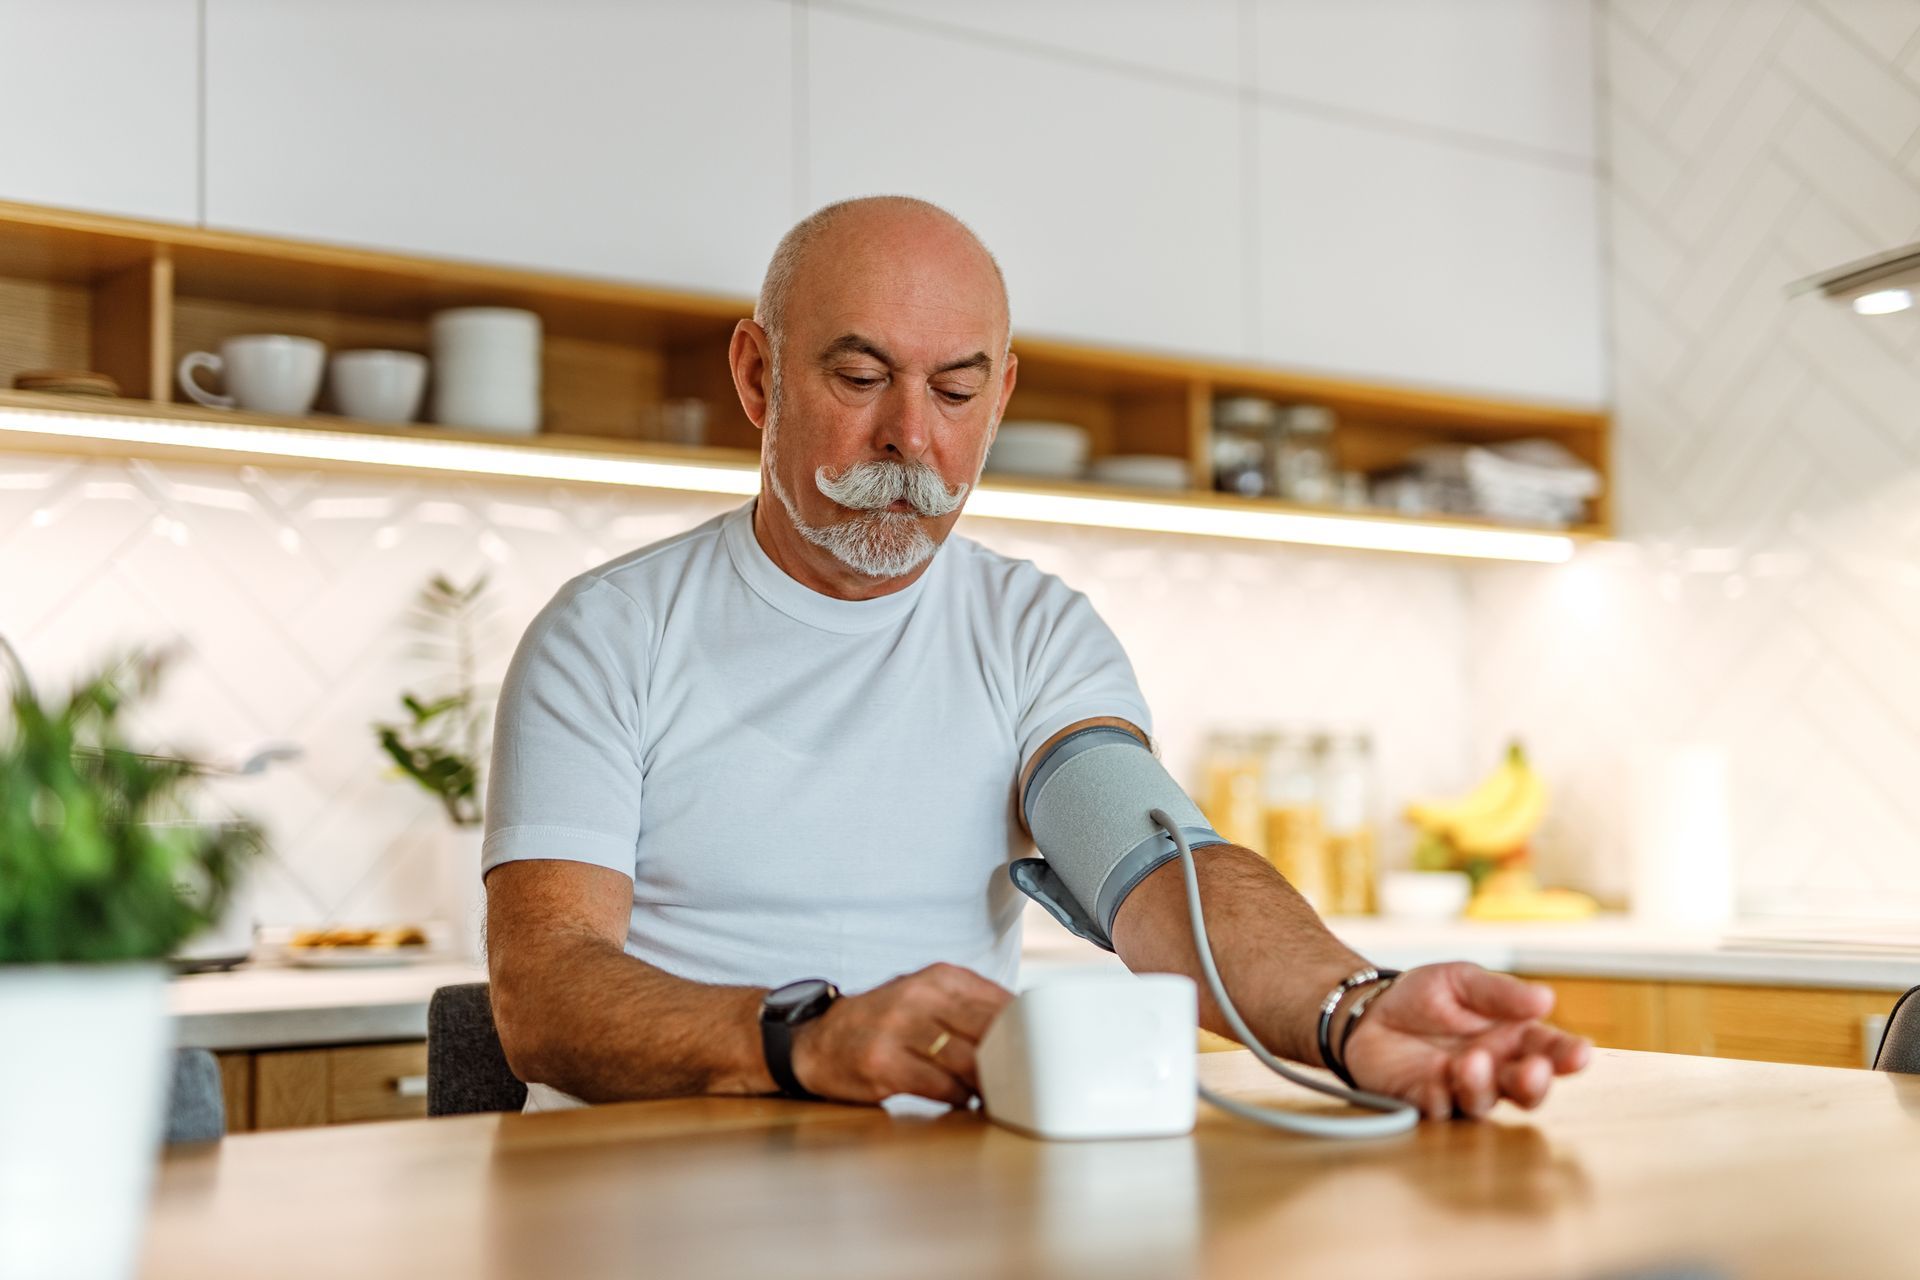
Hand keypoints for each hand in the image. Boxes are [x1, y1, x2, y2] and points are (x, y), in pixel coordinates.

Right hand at [789, 963, 1012, 1106]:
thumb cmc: (884, 1022)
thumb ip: (971, 1006)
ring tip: (1002, 1096)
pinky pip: (941, 1086)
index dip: (1028, 1032)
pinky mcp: (885, 1064)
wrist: (817, 1041)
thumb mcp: (926, 996)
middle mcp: (920, 996)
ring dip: (990, 1084)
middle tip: (1029, 1081)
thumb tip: (1031, 1031)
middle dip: (1014, 1061)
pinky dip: (960, 1099)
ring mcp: (900, 1029)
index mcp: (939, 977)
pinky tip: (965, 1102)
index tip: (1043, 1053)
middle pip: (989, 1031)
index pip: (1001, 1002)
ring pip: (969, 1061)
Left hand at [1340, 962, 1590, 1119]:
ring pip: (1483, 1102)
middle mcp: (1494, 1070)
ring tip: (1470, 1061)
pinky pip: (1437, 1109)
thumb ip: (1501, 992)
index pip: (1549, 1050)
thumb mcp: (1462, 980)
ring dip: (1481, 1086)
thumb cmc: (1424, 996)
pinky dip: (1439, 1100)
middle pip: (1525, 1089)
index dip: (1567, 1055)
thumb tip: (1546, 999)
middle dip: (1534, 1083)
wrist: (1368, 1010)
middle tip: (1534, 1070)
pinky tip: (1436, 1085)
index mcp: (1512, 1038)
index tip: (1580, 1053)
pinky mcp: (1424, 1101)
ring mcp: (1460, 1089)